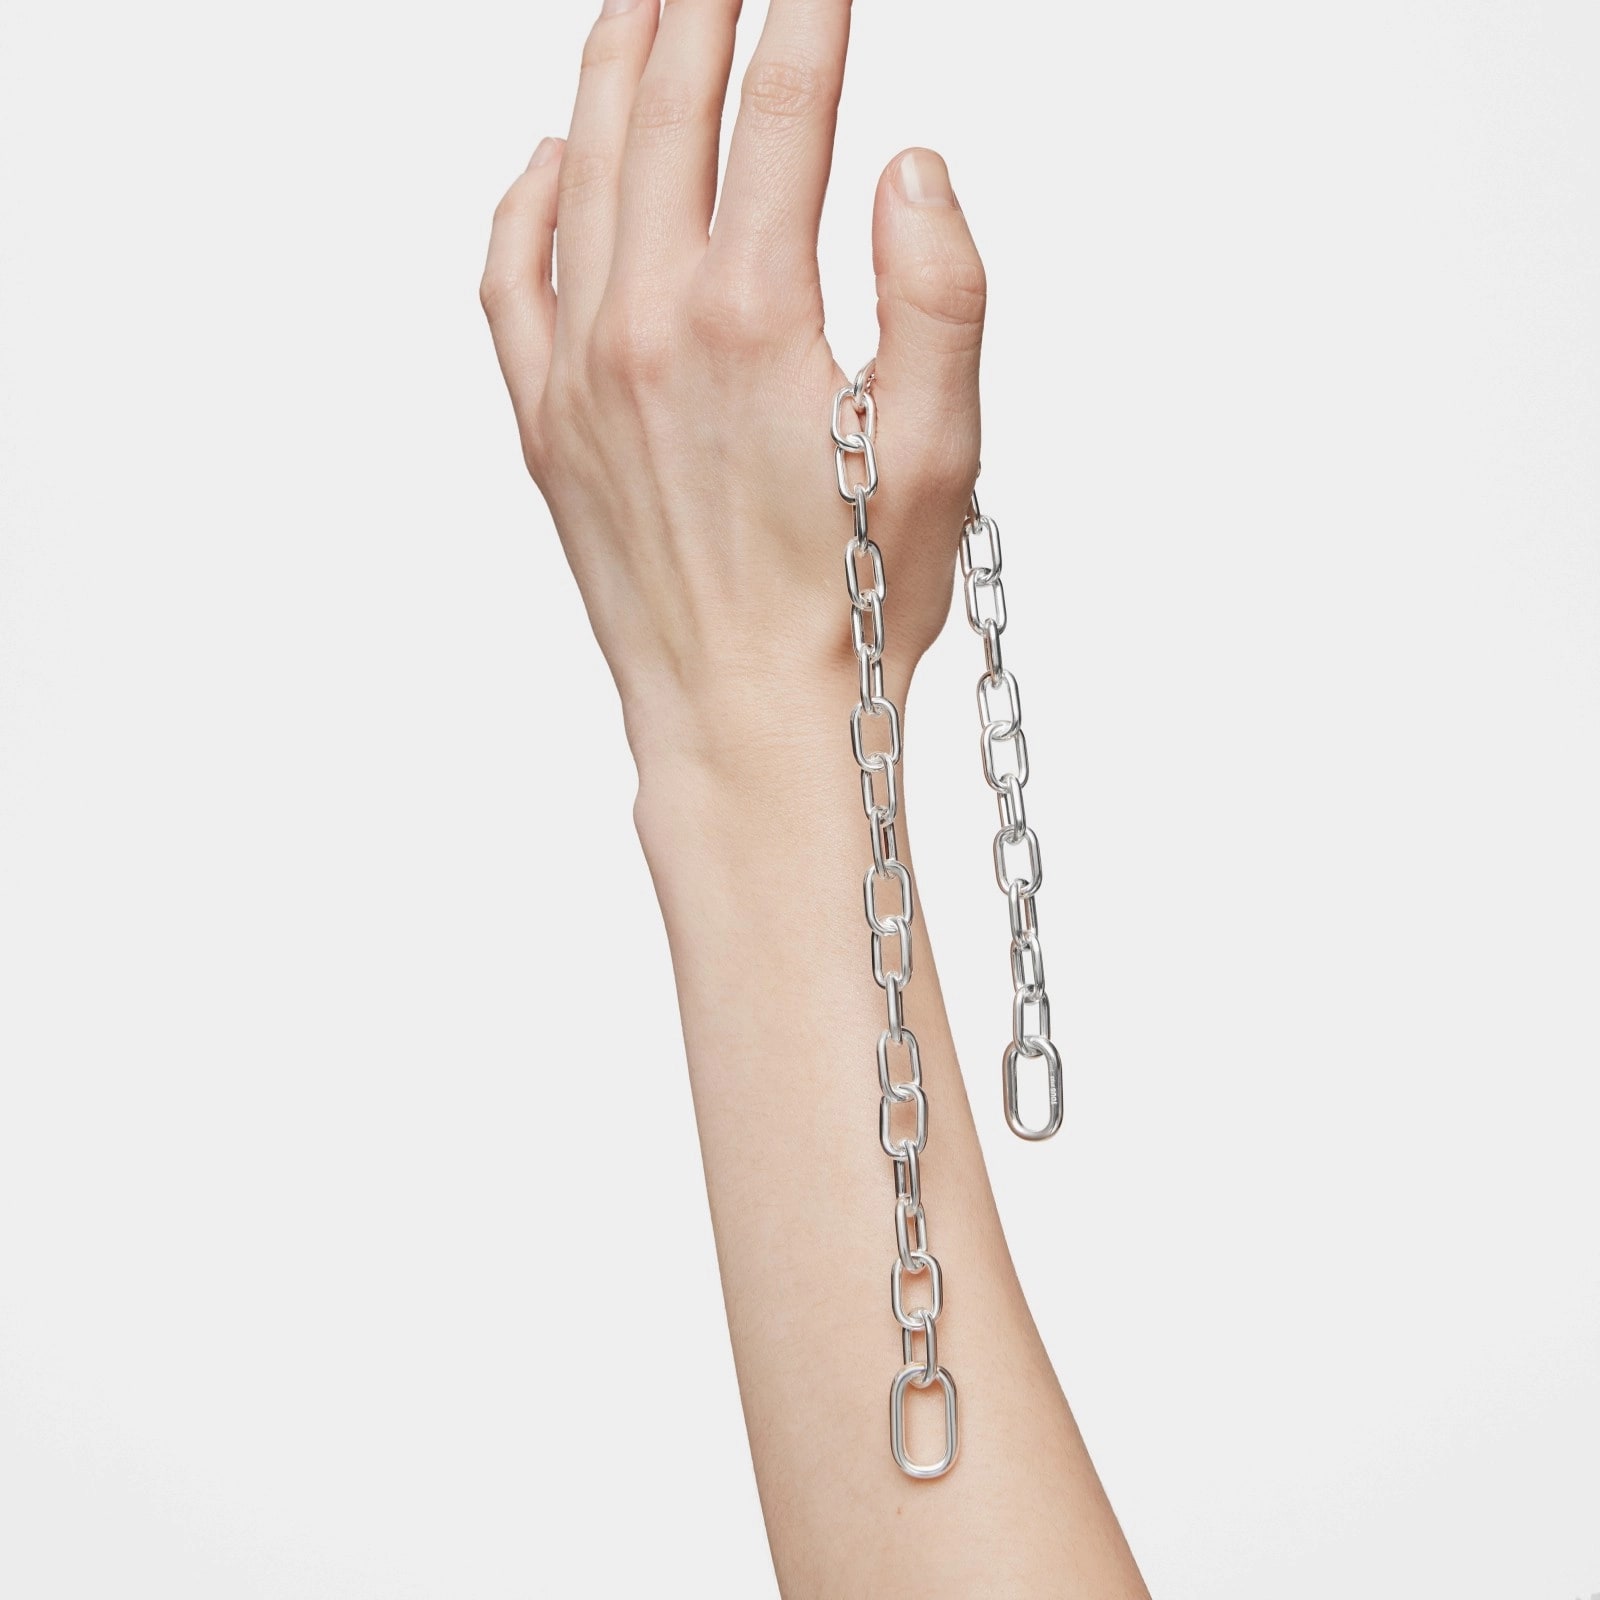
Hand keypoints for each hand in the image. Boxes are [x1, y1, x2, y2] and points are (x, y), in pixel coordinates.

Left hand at [479, 0, 987, 784]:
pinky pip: (508, 277)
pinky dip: (527, 198)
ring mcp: (578, 373)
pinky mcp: (542, 423)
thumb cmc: (850, 607)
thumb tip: (907, 162)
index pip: (778, 111)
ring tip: (643, 0)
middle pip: (663, 111)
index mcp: (754, 320)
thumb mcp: (942, 455)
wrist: (740, 718)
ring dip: (614, 67)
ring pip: (582, 171)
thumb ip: (937, 295)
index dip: (803, 13)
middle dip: (697, 5)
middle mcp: (647, 326)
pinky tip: (553, 156)